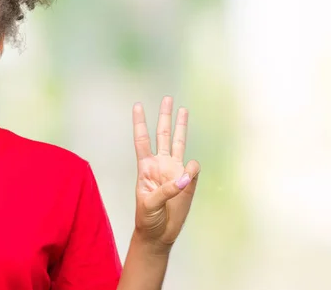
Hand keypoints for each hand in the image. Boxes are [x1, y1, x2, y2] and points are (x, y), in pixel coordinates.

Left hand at [132, 96, 200, 252]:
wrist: (159, 233)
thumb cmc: (147, 218)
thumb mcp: (149, 204)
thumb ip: (167, 190)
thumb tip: (186, 176)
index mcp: (145, 167)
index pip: (141, 140)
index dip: (139, 123)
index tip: (137, 105)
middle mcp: (160, 164)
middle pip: (162, 135)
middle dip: (164, 117)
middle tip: (167, 98)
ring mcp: (174, 171)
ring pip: (179, 143)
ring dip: (181, 127)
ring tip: (183, 109)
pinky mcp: (187, 182)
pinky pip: (193, 170)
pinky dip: (193, 170)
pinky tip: (188, 176)